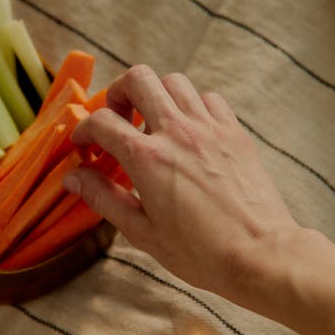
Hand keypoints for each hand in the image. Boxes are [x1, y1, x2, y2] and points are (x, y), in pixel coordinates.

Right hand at [65, 65, 299, 303]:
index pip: (103, 121)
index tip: (84, 145)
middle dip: (119, 93)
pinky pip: (209, 99)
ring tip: (153, 125)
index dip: (84, 129)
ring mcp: (210, 128)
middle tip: (118, 120)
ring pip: (174, 82)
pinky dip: (193, 107)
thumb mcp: (142, 232)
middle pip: (139, 79)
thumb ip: (103, 198)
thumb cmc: (201, 252)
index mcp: (148, 159)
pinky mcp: (235, 133)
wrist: (261, 255)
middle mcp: (178, 133)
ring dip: (157, 96)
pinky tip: (190, 134)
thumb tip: (72, 178)